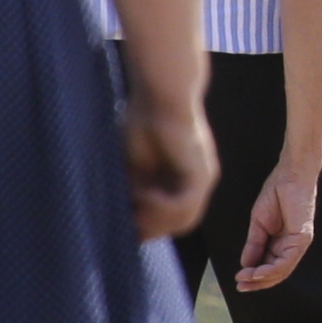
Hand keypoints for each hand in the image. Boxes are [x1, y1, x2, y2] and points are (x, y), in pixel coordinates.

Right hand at [124, 93, 216, 238]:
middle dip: (150, 228)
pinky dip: (162, 206)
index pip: (170, 220)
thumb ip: (130, 192)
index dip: (146, 227)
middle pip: (178, 225)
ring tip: (132, 205)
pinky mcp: (202, 173)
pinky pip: (185, 204)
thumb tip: (119, 221)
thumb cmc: (140, 123)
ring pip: (184, 221)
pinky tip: (144, 194)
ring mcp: (203, 180)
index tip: (121, 223)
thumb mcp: (131, 167)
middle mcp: (196, 184)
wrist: (159, 94)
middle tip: (126, 219)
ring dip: (154, 219)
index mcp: (180, 183)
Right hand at [233, 170, 318, 292]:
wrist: (289, 174)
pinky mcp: (302, 237)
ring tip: (245, 279)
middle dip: (257, 282)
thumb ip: (254, 245)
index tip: (238, 280)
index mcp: (281, 242)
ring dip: (262, 278)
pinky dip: (272, 269)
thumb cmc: (276, 193)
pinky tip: (256, 272)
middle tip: (240, 287)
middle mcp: (291, 246)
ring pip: (282, 270)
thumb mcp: (258, 224)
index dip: (254, 276)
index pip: (269, 266)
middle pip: (276, 273)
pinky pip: (287, 260)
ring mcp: (298, 243)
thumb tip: (245, 264)